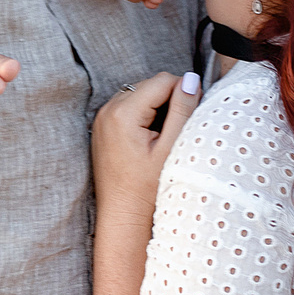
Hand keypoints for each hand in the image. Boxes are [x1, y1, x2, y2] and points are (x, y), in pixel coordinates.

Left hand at [92, 70, 201, 226]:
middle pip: (150, 85)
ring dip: (156, 108)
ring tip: (161, 139)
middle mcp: (108, 109)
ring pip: (141, 94)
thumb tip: (191, 79)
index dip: (183, 94)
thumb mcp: (171, 148)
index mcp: (123, 113)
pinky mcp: (102, 126)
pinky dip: (144, 116)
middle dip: (168, 101)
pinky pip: (129, 107)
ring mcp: (102, 117)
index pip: (163, 80)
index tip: (188, 120)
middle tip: (174, 133)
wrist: (122, 215)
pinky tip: (149, 141)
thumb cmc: (147, 189)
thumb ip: (182, 110)